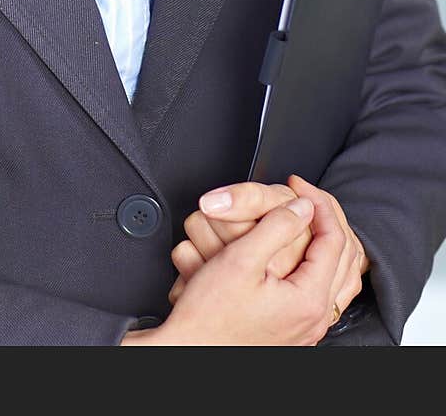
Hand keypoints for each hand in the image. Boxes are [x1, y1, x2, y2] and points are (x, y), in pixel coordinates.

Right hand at [130, 192, 353, 344]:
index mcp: (308, 299)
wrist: (190, 351)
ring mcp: (309, 327)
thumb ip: (276, 227)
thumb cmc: (209, 316)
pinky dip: (325, 265)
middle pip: (346, 256)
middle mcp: (315, 318)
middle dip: (328, 217)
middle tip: (306, 195)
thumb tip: (303, 207)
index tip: (297, 185)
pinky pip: (330, 293)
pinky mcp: (297, 331)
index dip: (317, 203)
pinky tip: (307, 255)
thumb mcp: (240, 260)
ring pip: (343, 277)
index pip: (333, 238)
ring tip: (310, 219)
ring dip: (331, 242)